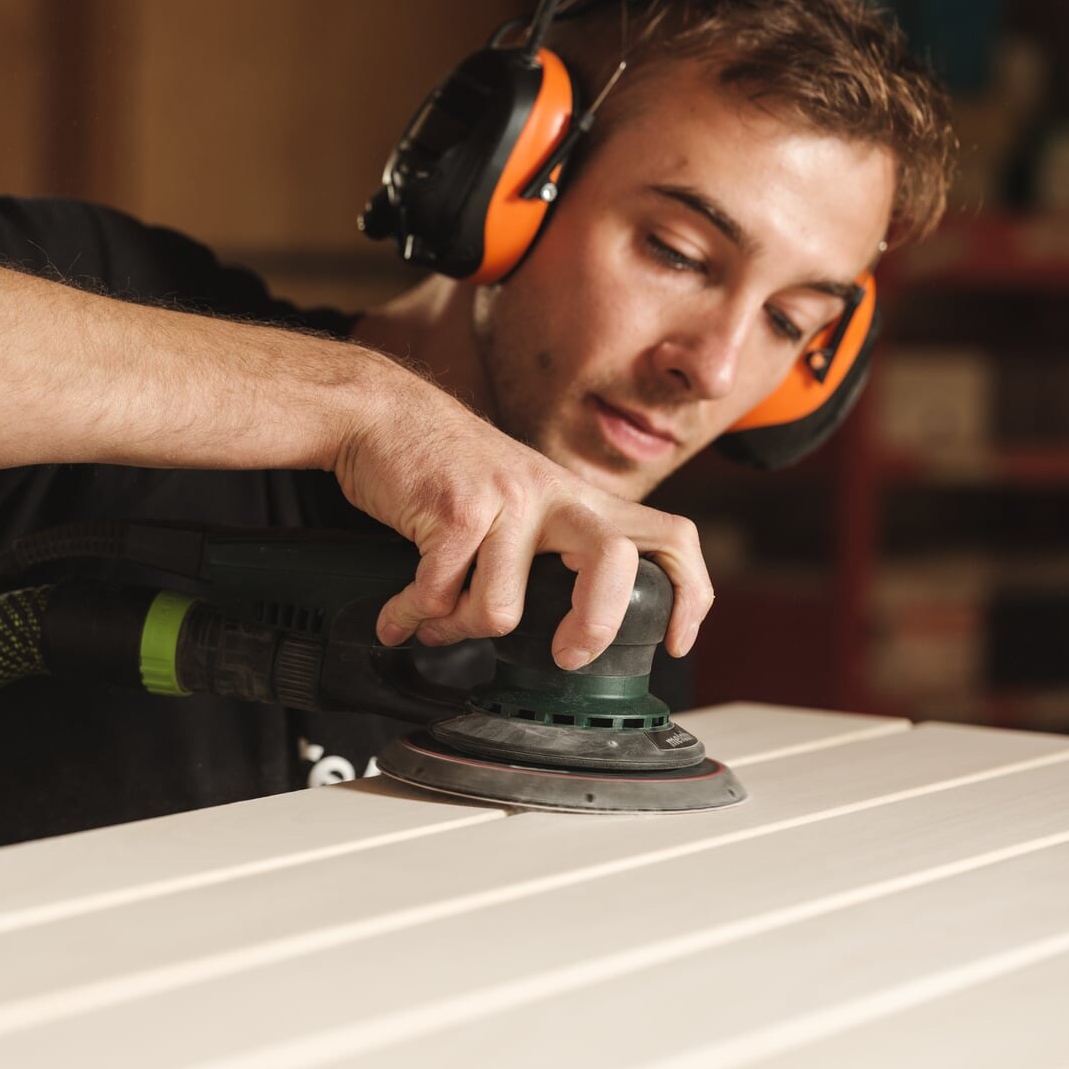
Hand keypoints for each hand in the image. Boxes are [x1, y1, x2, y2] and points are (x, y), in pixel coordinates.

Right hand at [331, 372, 712, 668]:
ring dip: (457, 628)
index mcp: (578, 500)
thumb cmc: (442, 466)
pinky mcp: (456, 509)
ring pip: (500, 609)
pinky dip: (410, 615)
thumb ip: (546, 547)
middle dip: (594, 626)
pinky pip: (438, 596)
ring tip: (434, 623)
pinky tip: (398, 615)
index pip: (669, 537)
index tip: (672, 644)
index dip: (689, 596)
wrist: (379, 411)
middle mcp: (552, 495)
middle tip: (565, 656)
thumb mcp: (518, 498)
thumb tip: (547, 629)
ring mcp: (506, 499)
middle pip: (614, 561)